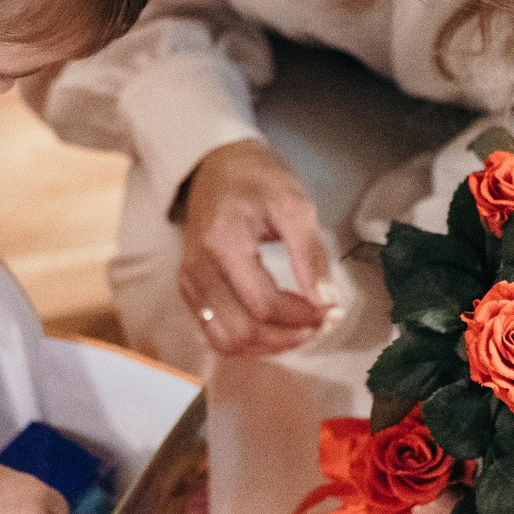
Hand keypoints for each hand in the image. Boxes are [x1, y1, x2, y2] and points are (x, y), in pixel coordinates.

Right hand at [177, 140, 330, 356]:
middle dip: (285, 338)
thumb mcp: (294, 205)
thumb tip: (326, 302)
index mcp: (223, 243)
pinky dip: (246, 342)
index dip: (299, 317)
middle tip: (315, 326)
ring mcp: (189, 282)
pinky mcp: (188, 290)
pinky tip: (272, 329)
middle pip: (242, 331)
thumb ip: (310, 255)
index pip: (262, 303)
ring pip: (225, 342)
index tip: (326, 312)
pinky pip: (214, 334)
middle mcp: (198, 268)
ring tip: (296, 331)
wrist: (216, 166)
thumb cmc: (257, 180)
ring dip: (265, 347)